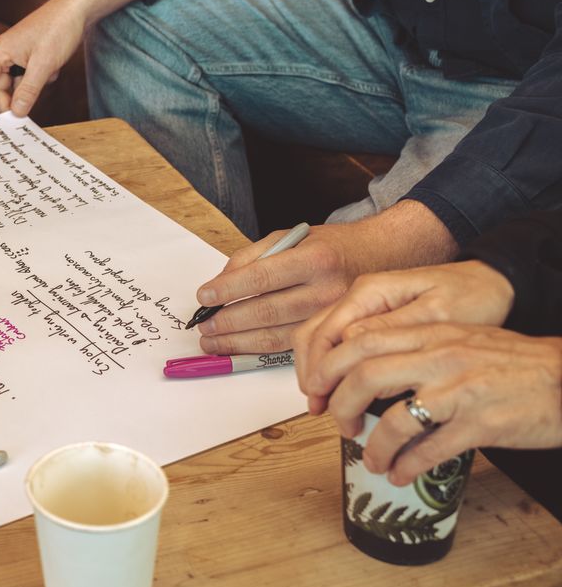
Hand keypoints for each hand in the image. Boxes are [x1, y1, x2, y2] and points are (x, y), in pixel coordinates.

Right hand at [0, 0, 82, 118]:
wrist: (77, 8)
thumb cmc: (58, 29)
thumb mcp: (43, 65)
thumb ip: (28, 91)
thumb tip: (16, 112)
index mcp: (1, 51)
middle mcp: (5, 52)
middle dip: (11, 99)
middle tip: (23, 114)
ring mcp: (19, 53)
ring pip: (16, 81)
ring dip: (30, 87)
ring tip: (47, 78)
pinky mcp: (31, 54)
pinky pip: (29, 75)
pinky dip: (40, 78)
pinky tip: (54, 68)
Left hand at [194, 201, 457, 355]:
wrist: (385, 257)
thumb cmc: (332, 246)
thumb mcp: (294, 236)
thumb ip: (253, 256)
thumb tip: (219, 283)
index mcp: (316, 258)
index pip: (262, 276)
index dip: (228, 289)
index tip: (203, 296)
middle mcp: (328, 289)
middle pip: (267, 311)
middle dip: (228, 321)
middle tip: (202, 326)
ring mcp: (334, 316)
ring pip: (277, 335)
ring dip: (238, 341)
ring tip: (212, 341)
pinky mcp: (334, 335)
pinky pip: (291, 347)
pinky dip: (259, 349)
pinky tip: (239, 348)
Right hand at [295, 260, 513, 412]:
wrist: (492, 282)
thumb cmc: (472, 296)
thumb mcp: (437, 314)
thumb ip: (392, 327)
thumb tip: (350, 343)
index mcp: (371, 292)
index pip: (326, 333)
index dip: (318, 371)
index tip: (321, 402)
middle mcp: (360, 296)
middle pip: (314, 335)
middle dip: (312, 374)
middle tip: (320, 409)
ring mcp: (363, 306)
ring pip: (320, 338)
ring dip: (318, 371)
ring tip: (325, 404)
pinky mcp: (372, 317)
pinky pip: (338, 341)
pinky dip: (332, 365)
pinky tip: (340, 387)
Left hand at [311, 323, 561, 484]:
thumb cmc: (514, 362)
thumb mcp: (461, 339)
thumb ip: (417, 347)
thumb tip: (366, 367)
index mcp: (432, 333)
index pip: (362, 340)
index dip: (329, 366)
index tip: (317, 388)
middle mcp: (441, 357)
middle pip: (366, 376)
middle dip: (341, 405)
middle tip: (340, 425)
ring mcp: (461, 391)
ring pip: (396, 419)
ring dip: (375, 445)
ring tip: (372, 459)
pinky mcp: (482, 425)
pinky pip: (431, 450)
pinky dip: (407, 466)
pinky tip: (399, 474)